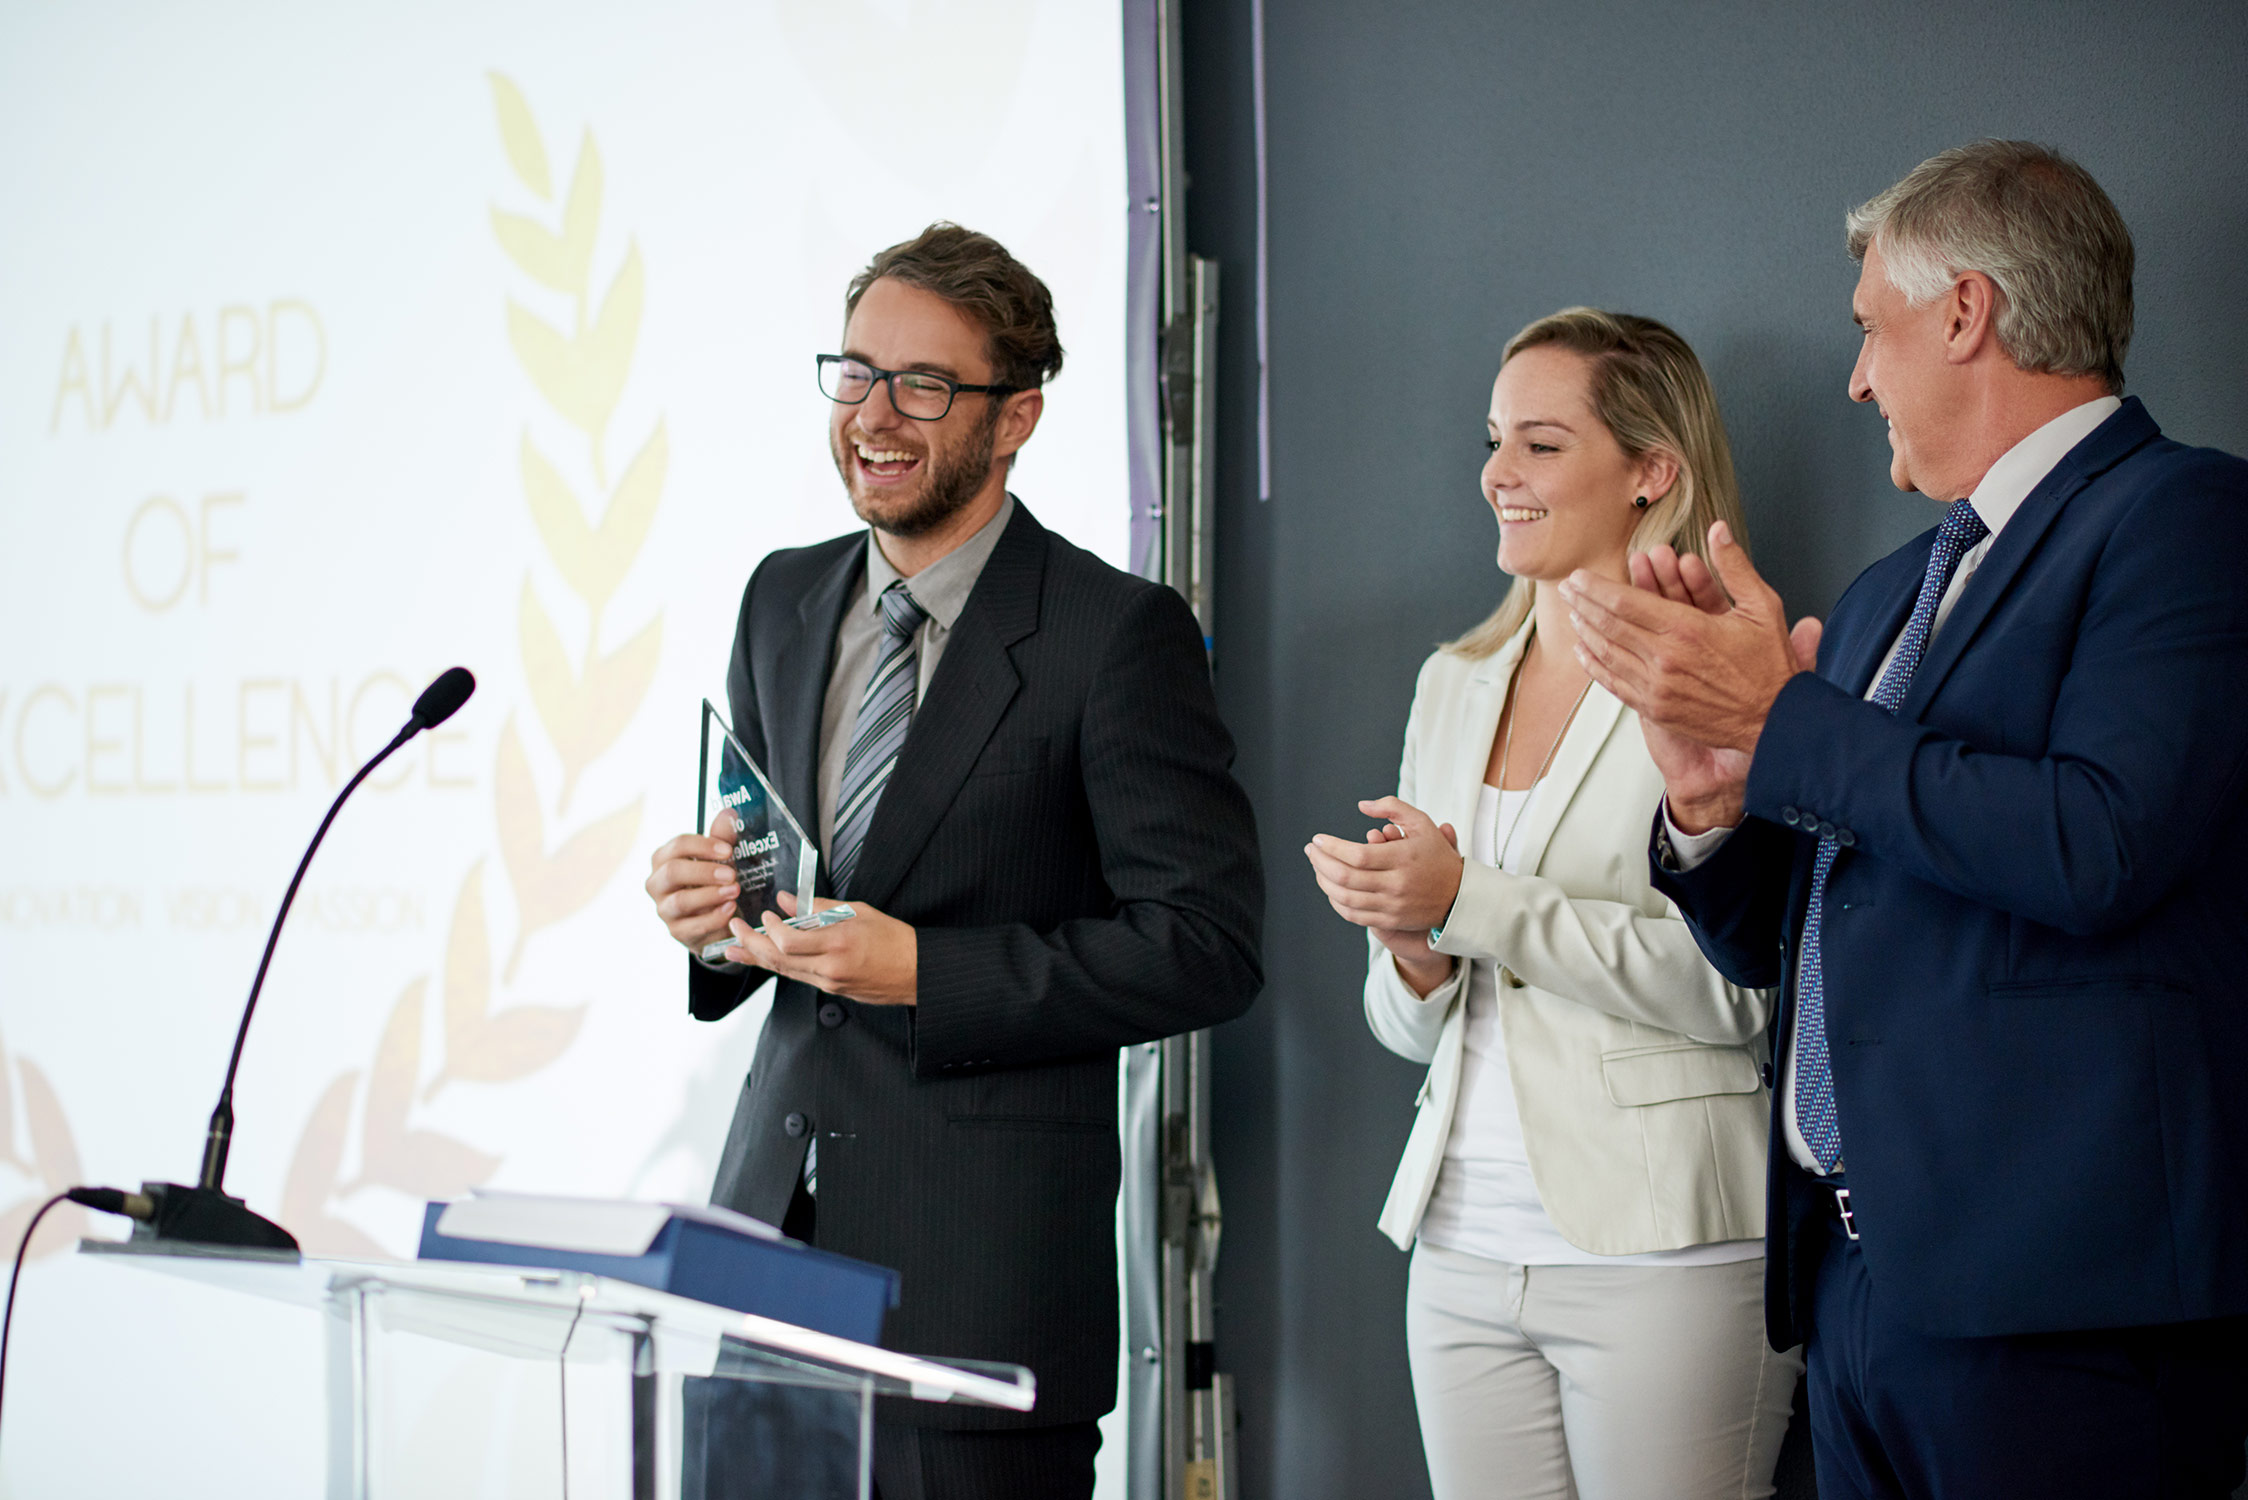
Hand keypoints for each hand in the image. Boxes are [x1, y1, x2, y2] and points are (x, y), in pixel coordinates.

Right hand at [645, 813, 742, 952]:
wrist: (716, 920)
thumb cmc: (713, 883)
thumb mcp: (719, 860)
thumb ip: (722, 838)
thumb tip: (729, 813)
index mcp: (664, 859)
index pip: (677, 846)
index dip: (703, 846)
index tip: (728, 850)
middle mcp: (658, 883)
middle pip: (673, 871)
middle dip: (704, 871)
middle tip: (732, 874)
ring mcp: (664, 909)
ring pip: (680, 901)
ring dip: (710, 895)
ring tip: (734, 891)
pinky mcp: (677, 931)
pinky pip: (692, 926)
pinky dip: (713, 918)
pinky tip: (731, 909)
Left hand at [717, 891, 918, 1005]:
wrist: (917, 972)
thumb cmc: (894, 939)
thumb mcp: (858, 912)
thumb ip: (818, 906)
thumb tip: (788, 900)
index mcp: (838, 943)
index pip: (789, 942)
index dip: (770, 930)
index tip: (765, 916)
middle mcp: (830, 967)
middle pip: (778, 960)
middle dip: (751, 944)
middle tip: (734, 929)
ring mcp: (830, 982)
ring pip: (784, 971)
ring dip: (757, 959)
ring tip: (735, 949)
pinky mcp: (832, 990)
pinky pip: (799, 977)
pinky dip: (779, 965)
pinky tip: (766, 957)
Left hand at [1306, 797, 1462, 996]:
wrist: (1461, 896)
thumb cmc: (1437, 855)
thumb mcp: (1422, 822)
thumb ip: (1392, 807)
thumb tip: (1361, 805)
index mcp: (1403, 858)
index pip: (1357, 855)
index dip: (1331, 847)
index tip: (1318, 839)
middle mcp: (1397, 884)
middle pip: (1346, 877)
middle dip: (1320, 862)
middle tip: (1311, 850)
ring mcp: (1392, 905)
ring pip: (1345, 898)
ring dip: (1323, 881)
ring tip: (1317, 866)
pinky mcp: (1390, 920)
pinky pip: (1353, 915)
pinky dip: (1336, 901)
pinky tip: (1330, 887)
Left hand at [1561, 522, 1820, 827]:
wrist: (1776, 722)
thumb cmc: (1770, 666)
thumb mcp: (1762, 607)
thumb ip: (1734, 567)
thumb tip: (1717, 530)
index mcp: (1686, 629)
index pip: (1624, 602)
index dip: (1595, 587)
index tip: (1578, 575)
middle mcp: (1664, 658)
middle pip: (1608, 625)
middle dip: (1582, 603)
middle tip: (1565, 588)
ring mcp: (1656, 686)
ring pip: (1606, 653)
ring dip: (1585, 630)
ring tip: (1570, 613)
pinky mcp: (1655, 708)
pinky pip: (1614, 683)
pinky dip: (1595, 665)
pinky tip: (1584, 650)